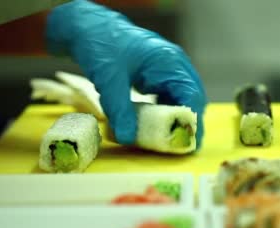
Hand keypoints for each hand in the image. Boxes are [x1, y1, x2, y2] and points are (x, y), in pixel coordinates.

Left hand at [46, 0, 206, 146]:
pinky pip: (168, 96)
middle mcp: (174, 65)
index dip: (192, 121)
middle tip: (184, 147)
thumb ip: (119, 109)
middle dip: (188, 123)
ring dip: (177, 118)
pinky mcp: (157, 75)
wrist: (88, 28)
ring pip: (181, 98)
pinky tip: (157, 126)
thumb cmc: (101, 45)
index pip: (191, 94)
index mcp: (169, 61)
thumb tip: (127, 137)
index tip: (188, 142)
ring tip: (172, 141)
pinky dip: (165, 112)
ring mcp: (167, 69)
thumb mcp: (109, 79)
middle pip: (192, 98)